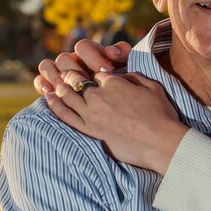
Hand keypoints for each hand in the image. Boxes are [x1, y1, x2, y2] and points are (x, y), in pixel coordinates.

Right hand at [34, 39, 131, 93]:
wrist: (124, 101)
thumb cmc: (126, 79)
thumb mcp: (128, 65)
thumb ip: (122, 53)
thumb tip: (112, 51)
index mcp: (91, 52)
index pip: (83, 47)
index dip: (93, 58)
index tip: (106, 70)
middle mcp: (75, 60)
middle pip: (64, 59)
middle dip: (74, 71)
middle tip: (86, 82)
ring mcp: (62, 73)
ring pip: (47, 67)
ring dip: (53, 75)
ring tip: (64, 86)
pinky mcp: (54, 87)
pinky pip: (41, 82)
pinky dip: (43, 85)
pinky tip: (50, 92)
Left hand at [46, 70, 187, 174]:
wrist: (160, 142)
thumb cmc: (161, 114)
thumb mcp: (152, 87)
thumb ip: (134, 77)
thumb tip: (122, 75)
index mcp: (114, 83)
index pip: (94, 71)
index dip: (91, 69)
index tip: (88, 69)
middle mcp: (98, 96)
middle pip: (76, 80)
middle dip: (67, 72)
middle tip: (62, 68)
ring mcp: (91, 115)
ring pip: (67, 96)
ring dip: (58, 85)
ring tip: (53, 82)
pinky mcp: (89, 131)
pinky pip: (65, 116)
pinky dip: (55, 105)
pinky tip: (49, 98)